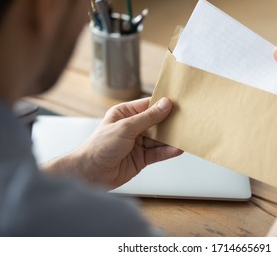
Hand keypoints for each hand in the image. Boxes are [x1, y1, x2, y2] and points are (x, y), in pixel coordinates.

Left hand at [44, 97, 182, 188]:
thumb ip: (148, 117)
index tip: (179, 103)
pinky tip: (177, 149)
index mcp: (125, 114)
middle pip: (157, 123)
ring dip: (171, 139)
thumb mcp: (126, 127)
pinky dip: (167, 151)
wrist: (90, 174)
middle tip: (186, 120)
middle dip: (170, 123)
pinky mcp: (141, 158)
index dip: (163, 104)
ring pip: (159, 139)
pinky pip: (157, 153)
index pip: (148, 106)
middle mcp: (132, 127)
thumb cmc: (99, 147)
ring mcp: (137, 143)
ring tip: (185, 136)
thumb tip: (165, 104)